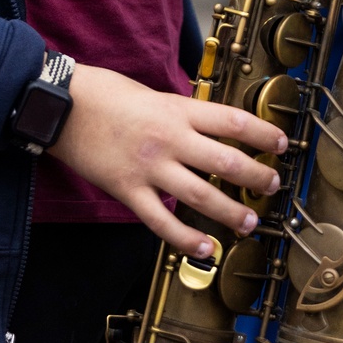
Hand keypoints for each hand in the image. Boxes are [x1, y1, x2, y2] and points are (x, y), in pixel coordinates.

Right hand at [48, 64, 287, 257]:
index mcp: (177, 110)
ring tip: (249, 222)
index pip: (232, 121)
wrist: (61, 106)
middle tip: (272, 186)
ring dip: (230, 212)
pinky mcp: (128, 191)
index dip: (262, 133)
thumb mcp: (152, 93)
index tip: (280, 143)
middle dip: (256, 176)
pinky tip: (205, 249)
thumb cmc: (105, 93)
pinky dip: (186, 240)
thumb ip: (180, 113)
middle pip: (225, 161)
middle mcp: (169, 139)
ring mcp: (149, 168)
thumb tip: (209, 128)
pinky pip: (163, 221)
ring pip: (201, 196)